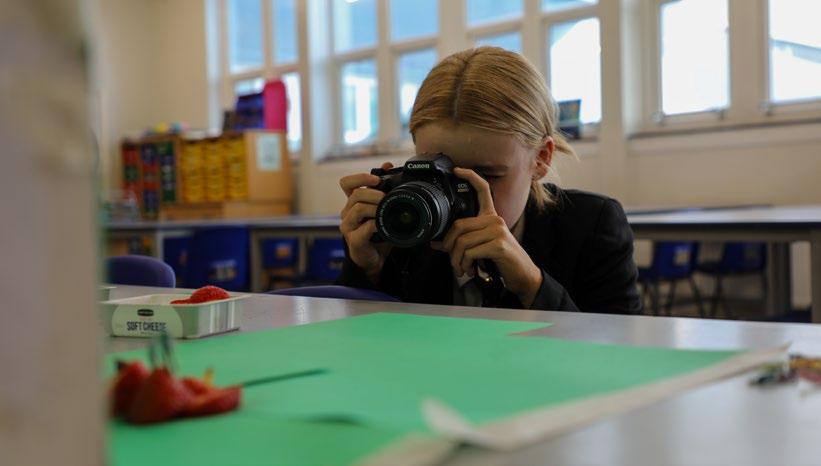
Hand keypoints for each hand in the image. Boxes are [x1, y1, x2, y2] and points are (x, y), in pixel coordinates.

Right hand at [338, 163, 393, 282]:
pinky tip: (383, 226)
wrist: (376, 257)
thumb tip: (388, 165)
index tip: (377, 179)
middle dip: (374, 193)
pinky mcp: (353, 240)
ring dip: (375, 207)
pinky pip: (363, 229)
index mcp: (353, 202)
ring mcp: (348, 227)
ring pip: (357, 209)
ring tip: (386, 210)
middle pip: (355, 195)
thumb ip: (384, 188)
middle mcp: (347, 213)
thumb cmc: (378, 232)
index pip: (347, 183)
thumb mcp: (383, 208)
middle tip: (387, 198)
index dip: (360, 178)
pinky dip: (375, 225)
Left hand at [434, 167, 542, 306]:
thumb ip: (461, 243)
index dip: (470, 177)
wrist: (522, 275)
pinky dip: (465, 264)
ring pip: (462, 242)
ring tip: (462, 269)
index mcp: (491, 217)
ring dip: (457, 260)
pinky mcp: (499, 244)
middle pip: (459, 225)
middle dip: (449, 247)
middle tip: (452, 261)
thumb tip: (436, 243)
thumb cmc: (501, 261)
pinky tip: (471, 270)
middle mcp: (495, 220)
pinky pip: (470, 252)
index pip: (483, 190)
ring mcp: (498, 231)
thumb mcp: (480, 249)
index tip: (457, 170)